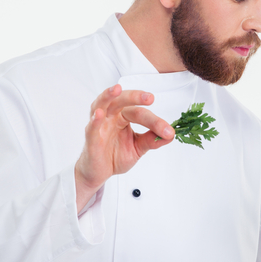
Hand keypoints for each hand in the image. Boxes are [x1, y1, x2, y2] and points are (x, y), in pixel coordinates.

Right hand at [74, 84, 173, 210]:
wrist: (99, 173)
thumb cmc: (114, 156)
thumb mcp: (138, 148)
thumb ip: (151, 140)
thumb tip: (170, 135)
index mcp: (123, 116)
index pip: (140, 113)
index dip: (155, 121)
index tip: (168, 131)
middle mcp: (111, 116)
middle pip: (122, 101)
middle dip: (135, 97)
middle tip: (150, 98)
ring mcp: (99, 125)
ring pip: (102, 104)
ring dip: (109, 95)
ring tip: (117, 89)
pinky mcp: (90, 138)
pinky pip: (91, 127)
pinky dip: (95, 120)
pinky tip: (99, 114)